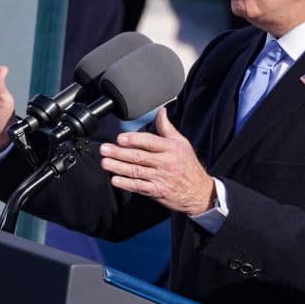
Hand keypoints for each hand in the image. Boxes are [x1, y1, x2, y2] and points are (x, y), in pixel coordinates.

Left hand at [99, 107, 214, 214]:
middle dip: (119, 153)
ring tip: (105, 163)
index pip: (150, 142)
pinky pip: (139, 186)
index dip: (134, 140)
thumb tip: (161, 111)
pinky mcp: (157, 191)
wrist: (199, 192)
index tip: (120, 138)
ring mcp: (161, 178)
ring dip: (118, 167)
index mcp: (171, 148)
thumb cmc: (188, 165)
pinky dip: (126, 184)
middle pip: (139, 157)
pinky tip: (115, 180)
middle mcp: (165, 163)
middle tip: (105, 149)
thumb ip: (167, 128)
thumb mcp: (182, 143)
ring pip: (136, 171)